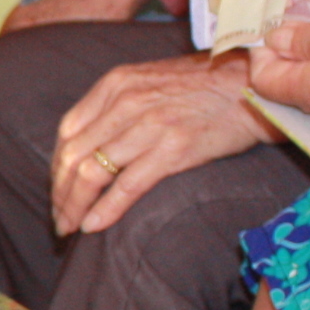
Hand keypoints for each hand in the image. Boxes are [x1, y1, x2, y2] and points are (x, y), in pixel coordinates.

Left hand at [49, 52, 269, 233]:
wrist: (252, 84)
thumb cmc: (204, 87)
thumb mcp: (150, 82)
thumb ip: (118, 106)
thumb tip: (91, 143)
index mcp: (115, 84)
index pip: (67, 132)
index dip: (56, 168)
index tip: (58, 191)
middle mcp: (126, 102)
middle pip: (73, 156)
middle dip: (60, 193)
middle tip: (59, 219)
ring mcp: (149, 125)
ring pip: (92, 172)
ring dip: (74, 206)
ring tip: (70, 227)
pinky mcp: (174, 148)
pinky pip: (127, 186)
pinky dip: (104, 210)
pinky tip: (93, 226)